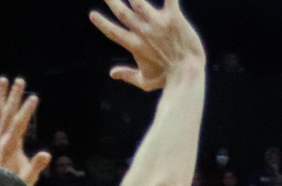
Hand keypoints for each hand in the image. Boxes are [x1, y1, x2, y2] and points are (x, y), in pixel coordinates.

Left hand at [0, 77, 50, 185]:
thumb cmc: (13, 185)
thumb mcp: (27, 179)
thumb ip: (35, 166)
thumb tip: (46, 154)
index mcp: (9, 147)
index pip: (18, 124)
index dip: (26, 110)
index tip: (34, 97)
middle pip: (6, 113)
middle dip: (14, 96)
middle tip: (20, 80)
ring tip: (3, 79)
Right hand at [91, 0, 205, 92]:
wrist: (188, 74)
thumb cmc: (168, 80)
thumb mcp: (145, 81)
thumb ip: (128, 75)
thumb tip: (112, 74)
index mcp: (135, 45)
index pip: (113, 32)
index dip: (102, 23)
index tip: (92, 14)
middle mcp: (143, 31)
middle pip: (122, 12)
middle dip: (111, 0)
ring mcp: (157, 23)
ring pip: (139, 1)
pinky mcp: (174, 18)